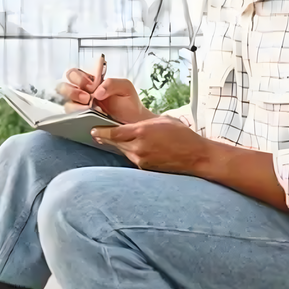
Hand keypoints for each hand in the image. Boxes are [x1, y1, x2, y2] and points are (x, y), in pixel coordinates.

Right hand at [56, 68, 151, 124]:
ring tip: (89, 108)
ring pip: (66, 103)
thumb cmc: (129, 102)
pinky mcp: (82, 120)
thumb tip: (96, 91)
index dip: (79, 78)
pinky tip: (87, 117)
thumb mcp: (125, 87)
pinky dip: (77, 116)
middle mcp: (83, 92)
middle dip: (72, 91)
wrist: (134, 121)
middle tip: (87, 98)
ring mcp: (81, 107)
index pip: (74, 74)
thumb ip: (112, 83)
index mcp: (91, 81)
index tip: (91, 85)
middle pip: (63, 87)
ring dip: (75, 105)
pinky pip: (71, 118)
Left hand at [91, 116, 211, 173]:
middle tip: (98, 133)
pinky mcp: (145, 168)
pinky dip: (130, 153)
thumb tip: (128, 124)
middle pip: (114, 143)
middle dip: (107, 138)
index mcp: (142, 131)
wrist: (196, 156)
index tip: (93, 129)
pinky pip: (132, 158)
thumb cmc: (182, 135)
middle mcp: (139, 147)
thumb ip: (142, 123)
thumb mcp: (162, 120)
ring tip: (118, 139)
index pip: (113, 133)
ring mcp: (141, 159)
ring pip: (123, 151)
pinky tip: (134, 148)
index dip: (100, 131)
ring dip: (120, 145)